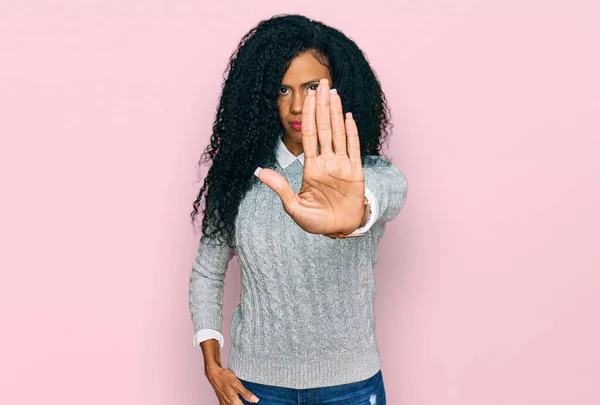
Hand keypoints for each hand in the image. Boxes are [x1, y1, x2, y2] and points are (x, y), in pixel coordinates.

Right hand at [205, 365, 259, 403]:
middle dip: (246, 402)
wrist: (214, 374)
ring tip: (245, 396)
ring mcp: (225, 404)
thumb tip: (255, 400)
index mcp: (233, 402)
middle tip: (251, 396)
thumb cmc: (224, 377)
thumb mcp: (237, 383)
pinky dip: (236, 402)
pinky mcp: (223, 402)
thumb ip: (246, 393)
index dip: (250, 404)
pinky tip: (239, 397)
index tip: (255, 400)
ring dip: (241, 402)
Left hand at [255, 78, 365, 234]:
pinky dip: (352, 132)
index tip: (308, 96)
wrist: (339, 230)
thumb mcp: (293, 207)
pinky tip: (348, 116)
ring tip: (334, 92)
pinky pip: (354, 148)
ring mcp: (342, 165)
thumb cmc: (316, 221)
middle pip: (325, 127)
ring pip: (339, 133)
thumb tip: (259, 172)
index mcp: (311, 167)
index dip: (309, 115)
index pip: (310, 135)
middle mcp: (327, 161)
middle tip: (322, 82)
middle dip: (322, 105)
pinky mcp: (355, 172)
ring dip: (337, 112)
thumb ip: (280, 188)